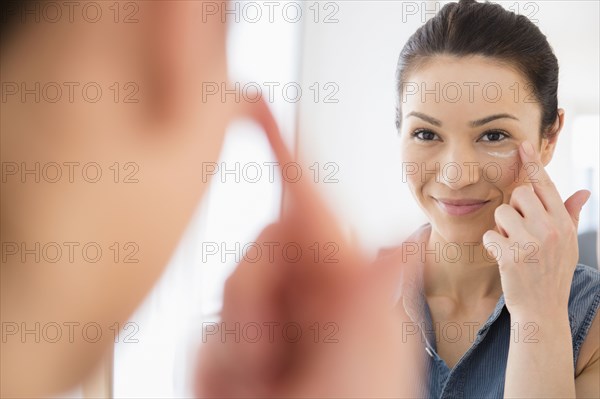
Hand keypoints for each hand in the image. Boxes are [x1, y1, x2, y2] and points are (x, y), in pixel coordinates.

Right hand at [194, 98, 420, 397]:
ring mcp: (269, 323)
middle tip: (280, 345)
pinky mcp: (231, 351)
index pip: (309, 207)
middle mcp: (307, 296)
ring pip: (227, 291)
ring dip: (240, 344)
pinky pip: (204, 334)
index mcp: (345, 288)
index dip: (282, 150)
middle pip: (259, 245)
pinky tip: (249, 390)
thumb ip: (369, 299)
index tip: (252, 103)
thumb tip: (402, 239)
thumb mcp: (365, 362)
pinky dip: (217, 367)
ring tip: (269, 382)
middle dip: (259, 291)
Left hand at [483, 140, 590, 318]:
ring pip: (501, 213)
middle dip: (514, 208)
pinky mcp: (510, 256)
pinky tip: (504, 259)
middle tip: (520, 230)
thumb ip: (570, 215)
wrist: (542, 310)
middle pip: (519, 194)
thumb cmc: (552, 274)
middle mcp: (550, 229)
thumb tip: (583, 192)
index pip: (546, 185)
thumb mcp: (568, 244)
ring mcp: (530, 242)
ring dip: (502, 228)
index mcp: (563, 223)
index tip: (522, 145)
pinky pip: (489, 234)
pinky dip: (492, 245)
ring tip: (514, 246)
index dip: (532, 164)